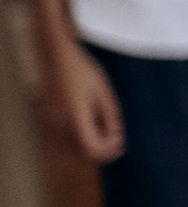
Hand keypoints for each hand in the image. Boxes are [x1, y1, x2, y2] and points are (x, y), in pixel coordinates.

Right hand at [43, 41, 122, 162]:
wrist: (57, 56)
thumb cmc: (83, 71)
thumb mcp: (104, 92)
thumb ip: (111, 117)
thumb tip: (118, 138)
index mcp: (75, 116)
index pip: (91, 148)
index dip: (108, 150)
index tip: (120, 142)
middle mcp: (60, 123)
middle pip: (83, 150)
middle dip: (102, 147)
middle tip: (116, 135)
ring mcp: (51, 122)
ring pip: (73, 145)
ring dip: (91, 142)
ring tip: (104, 124)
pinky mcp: (48, 118)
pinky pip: (65, 136)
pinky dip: (80, 135)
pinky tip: (90, 120)